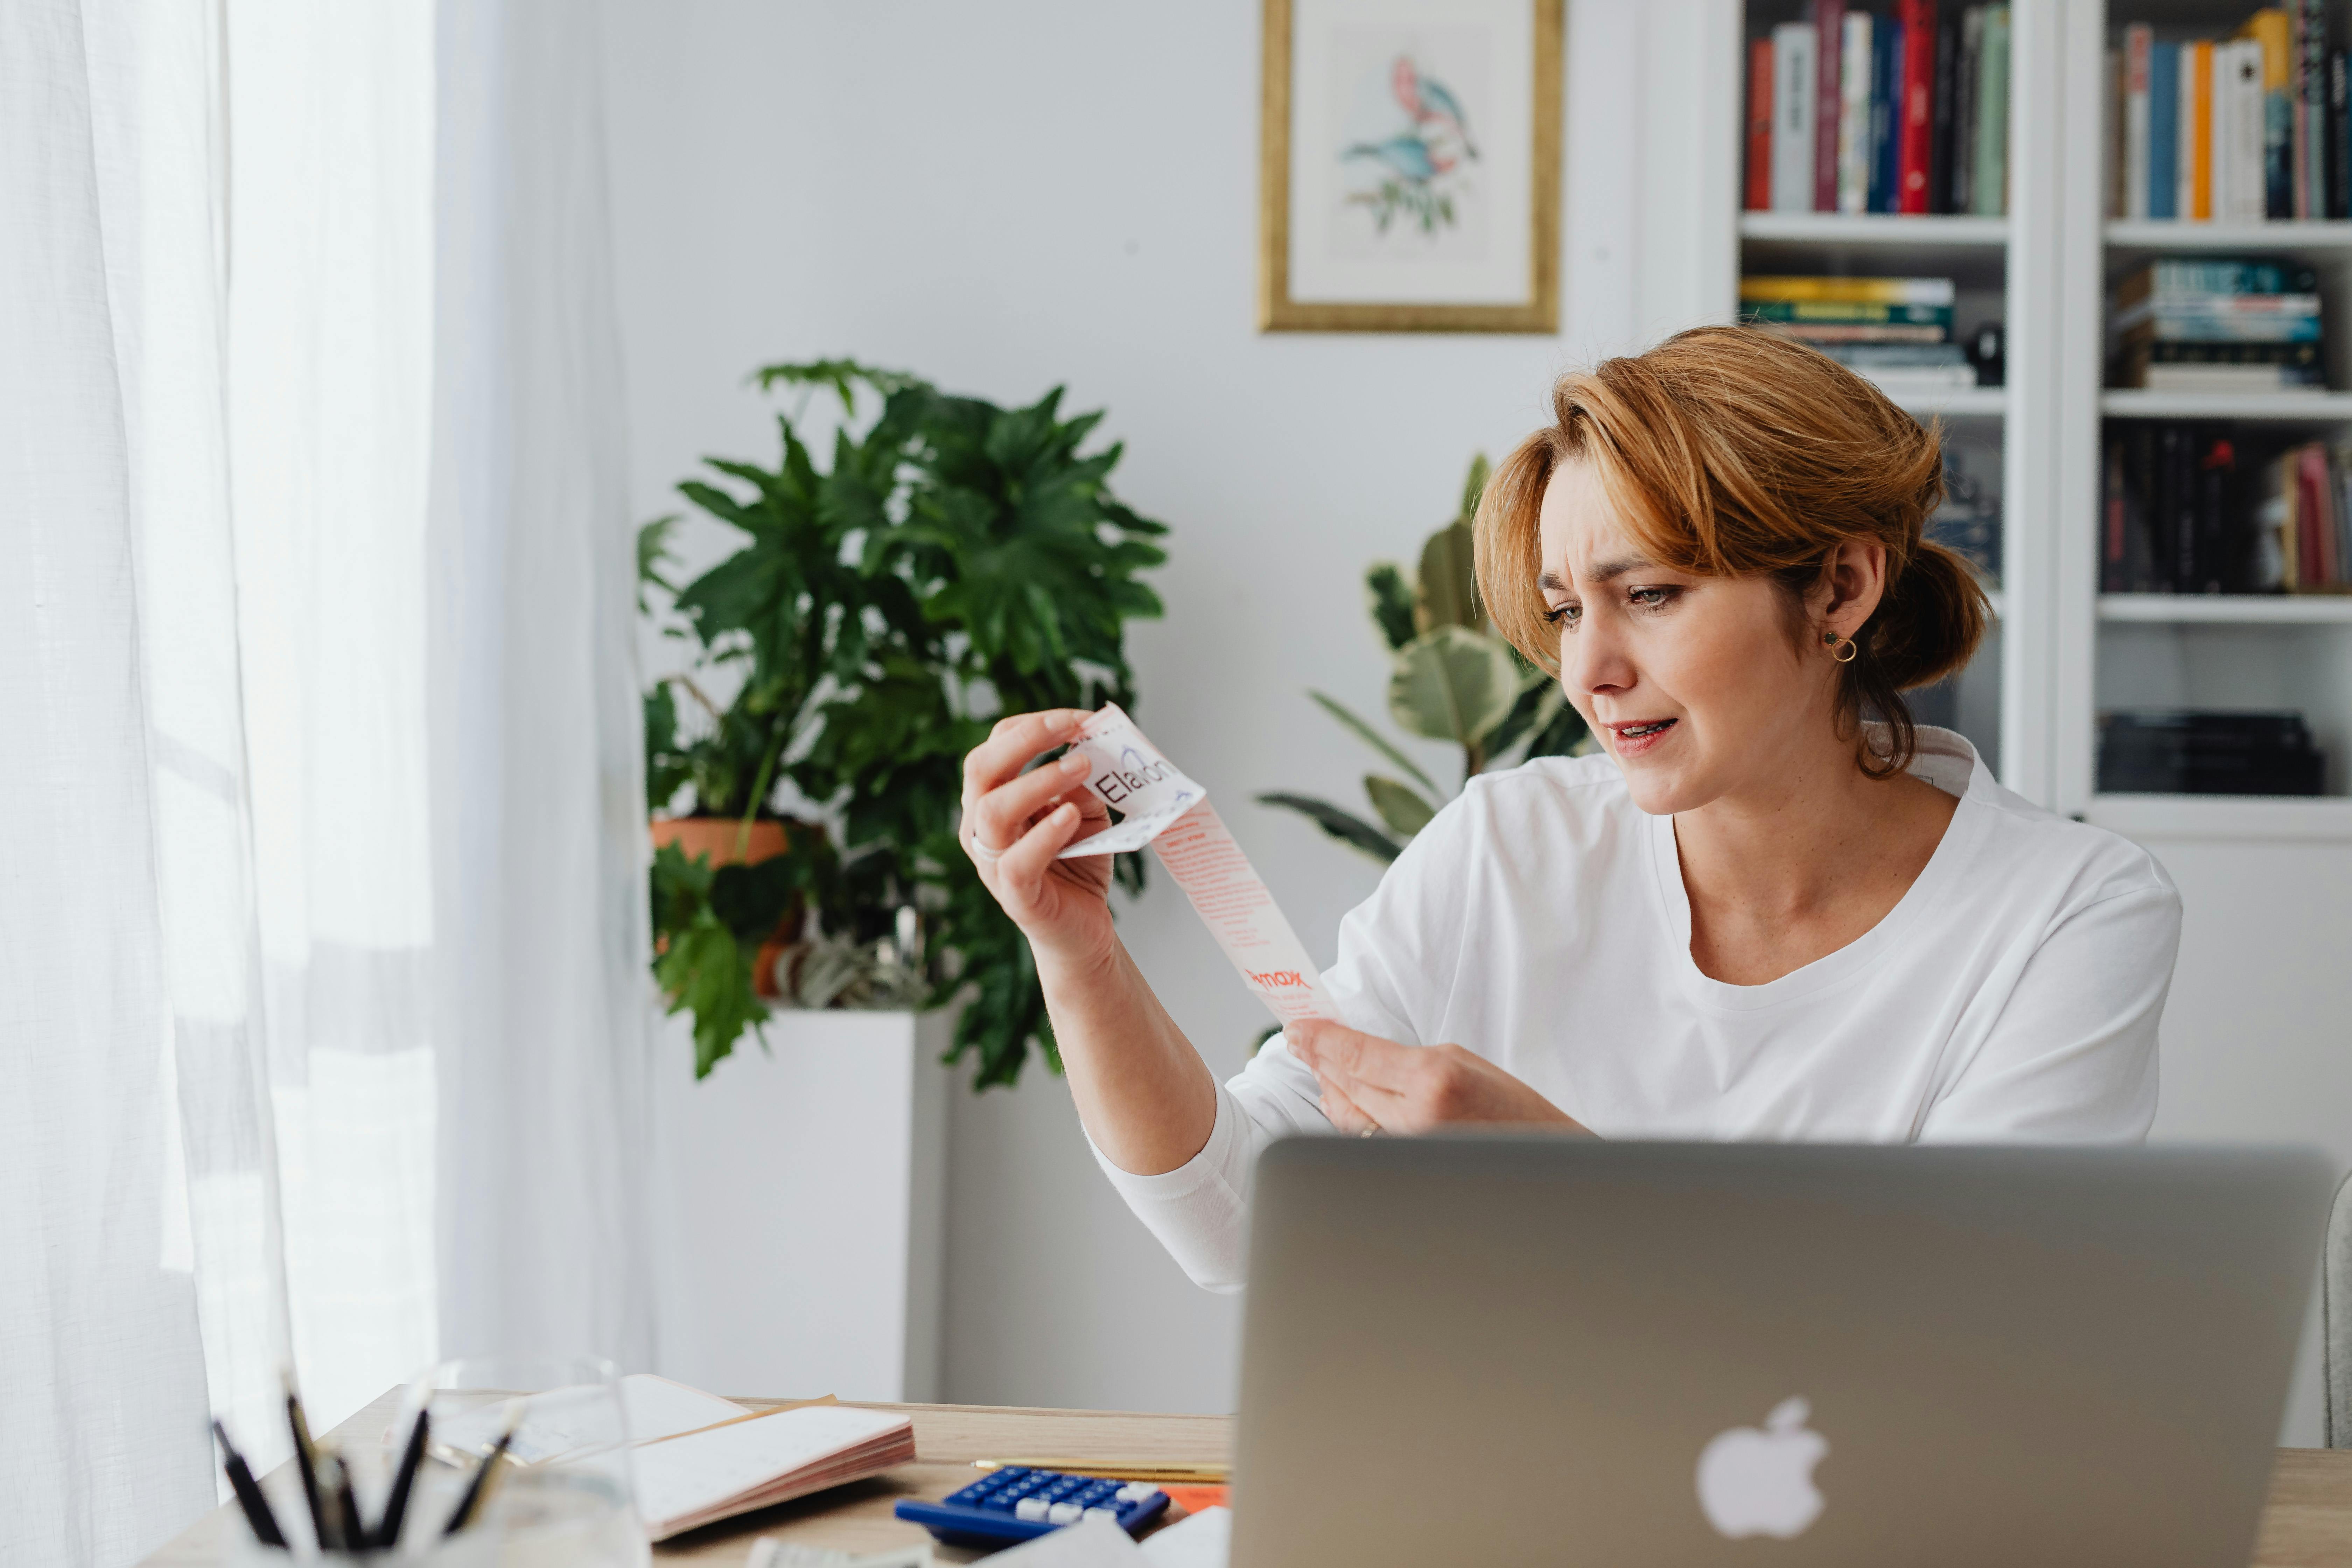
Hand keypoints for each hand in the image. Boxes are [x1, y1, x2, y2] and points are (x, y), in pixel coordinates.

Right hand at [960, 709, 1118, 968]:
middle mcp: (981, 827)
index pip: (996, 745)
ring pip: (992, 811)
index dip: (1035, 724)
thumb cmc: (1079, 864)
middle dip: (1026, 739)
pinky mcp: (1014, 896)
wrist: (1084, 931)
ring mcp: (991, 863)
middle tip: (1072, 726)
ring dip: (1039, 780)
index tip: (1080, 717)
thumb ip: (1083, 782)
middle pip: (980, 768)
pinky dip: (1044, 833)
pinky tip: (1071, 816)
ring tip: (1082, 766)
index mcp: (992, 799)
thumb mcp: (1085, 811)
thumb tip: (1093, 744)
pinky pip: (1015, 862)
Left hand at [1285, 1018, 1589, 1135]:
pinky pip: (1362, 1138)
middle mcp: (1415, 1117)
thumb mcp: (1462, 1062)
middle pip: (1345, 1084)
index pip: (1356, 1055)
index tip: (1299, 1027)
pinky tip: (1340, 1100)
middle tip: (1299, 1040)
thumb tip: (1355, 1055)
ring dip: (1329, 1087)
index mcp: (1433, 1080)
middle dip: (1318, 1059)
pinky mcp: (1406, 1167)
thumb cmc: (1512, 1109)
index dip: (1321, 1039)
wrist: (1546, 1155)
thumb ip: (1405, 1060)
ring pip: (1347, 1115)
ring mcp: (1408, 1148)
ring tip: (1317, 1064)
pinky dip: (1347, 1116)